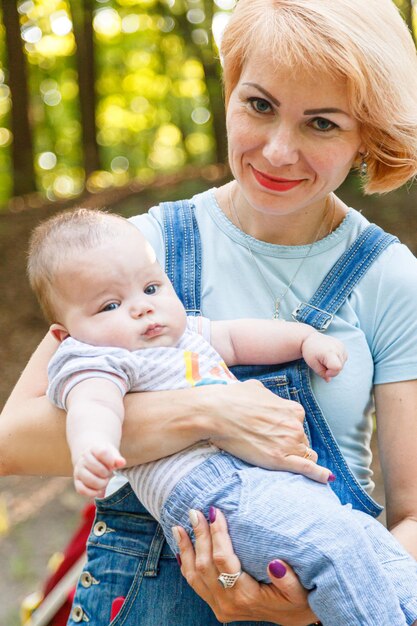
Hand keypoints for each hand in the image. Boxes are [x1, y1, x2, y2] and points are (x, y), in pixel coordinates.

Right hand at [73, 444, 125, 497]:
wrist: (93, 458)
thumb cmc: (105, 457)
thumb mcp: (112, 454)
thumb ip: (117, 459)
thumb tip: (122, 462)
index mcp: (93, 448)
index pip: (102, 452)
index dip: (110, 460)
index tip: (113, 464)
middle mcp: (83, 458)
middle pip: (96, 467)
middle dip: (106, 473)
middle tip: (108, 473)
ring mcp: (79, 470)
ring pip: (88, 479)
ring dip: (100, 483)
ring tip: (104, 482)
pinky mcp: (77, 481)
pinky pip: (81, 489)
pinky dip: (92, 492)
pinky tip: (99, 490)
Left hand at [174, 508, 316, 625]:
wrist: (295, 619)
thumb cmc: (299, 600)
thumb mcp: (301, 591)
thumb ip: (288, 580)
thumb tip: (275, 564)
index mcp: (246, 596)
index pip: (223, 560)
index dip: (217, 534)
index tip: (214, 512)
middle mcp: (228, 603)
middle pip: (204, 565)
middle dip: (199, 536)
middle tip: (194, 511)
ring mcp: (221, 607)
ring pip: (194, 576)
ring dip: (186, 549)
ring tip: (179, 527)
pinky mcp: (218, 606)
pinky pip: (196, 585)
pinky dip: (185, 565)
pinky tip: (181, 549)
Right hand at [207, 379, 329, 482]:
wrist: (216, 412)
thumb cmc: (232, 399)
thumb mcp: (257, 389)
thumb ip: (269, 396)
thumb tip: (267, 400)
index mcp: (293, 409)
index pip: (299, 425)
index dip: (287, 430)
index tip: (275, 433)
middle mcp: (295, 425)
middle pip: (302, 441)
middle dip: (290, 444)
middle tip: (269, 444)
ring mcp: (289, 443)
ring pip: (304, 455)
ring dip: (294, 457)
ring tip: (276, 457)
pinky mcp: (279, 460)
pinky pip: (307, 469)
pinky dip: (318, 474)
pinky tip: (326, 478)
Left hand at [301, 334, 346, 381]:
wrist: (311, 338)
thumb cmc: (310, 351)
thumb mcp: (312, 364)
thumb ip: (321, 373)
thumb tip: (329, 380)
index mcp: (329, 352)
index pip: (337, 367)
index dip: (332, 372)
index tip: (325, 371)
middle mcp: (338, 348)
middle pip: (340, 367)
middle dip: (332, 369)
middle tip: (322, 363)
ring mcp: (341, 346)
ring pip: (342, 363)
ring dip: (335, 365)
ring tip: (325, 358)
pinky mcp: (343, 346)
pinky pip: (343, 358)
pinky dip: (337, 360)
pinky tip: (330, 355)